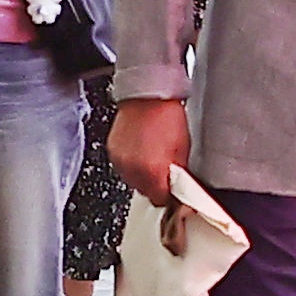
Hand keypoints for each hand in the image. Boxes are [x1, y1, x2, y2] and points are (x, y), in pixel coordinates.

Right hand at [108, 92, 188, 211]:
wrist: (147, 95)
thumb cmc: (167, 115)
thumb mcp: (183, 148)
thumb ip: (179, 173)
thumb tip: (179, 187)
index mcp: (152, 171)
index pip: (160, 200)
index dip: (169, 195)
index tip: (173, 189)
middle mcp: (133, 170)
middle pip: (145, 192)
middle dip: (156, 184)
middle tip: (165, 170)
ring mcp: (121, 161)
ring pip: (133, 181)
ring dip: (143, 175)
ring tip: (152, 156)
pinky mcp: (113, 152)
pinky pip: (123, 167)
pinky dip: (132, 163)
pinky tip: (141, 150)